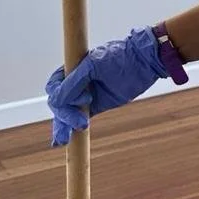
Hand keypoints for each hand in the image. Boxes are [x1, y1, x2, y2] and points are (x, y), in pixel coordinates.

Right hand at [45, 27, 166, 146]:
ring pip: (66, 113)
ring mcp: (85, 95)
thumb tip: (55, 101)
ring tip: (63, 140)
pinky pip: (78, 118)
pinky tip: (61, 140)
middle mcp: (75, 83)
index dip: (62, 96)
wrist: (144, 62)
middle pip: (59, 103)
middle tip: (82, 123)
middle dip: (66, 115)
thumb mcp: (94, 66)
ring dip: (64, 125)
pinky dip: (70, 128)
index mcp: (71, 69)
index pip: (54, 86)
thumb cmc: (119, 57)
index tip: (86, 99)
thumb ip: (74, 83)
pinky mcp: (95, 106)